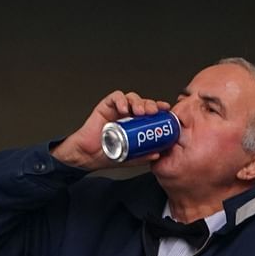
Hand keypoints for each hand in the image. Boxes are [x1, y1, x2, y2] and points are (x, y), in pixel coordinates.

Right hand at [51, 90, 169, 170]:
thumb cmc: (107, 154)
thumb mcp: (130, 158)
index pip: (151, 113)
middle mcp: (128, 115)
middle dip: (150, 105)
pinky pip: (115, 97)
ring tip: (139, 111)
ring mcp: (117, 110)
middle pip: (143, 103)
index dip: (160, 109)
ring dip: (138, 102)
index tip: (166, 111)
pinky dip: (121, 100)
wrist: (88, 156)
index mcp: (136, 124)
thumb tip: (157, 153)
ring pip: (131, 98)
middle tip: (153, 112)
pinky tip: (123, 108)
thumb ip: (143, 156)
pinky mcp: (105, 106)